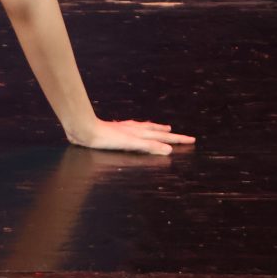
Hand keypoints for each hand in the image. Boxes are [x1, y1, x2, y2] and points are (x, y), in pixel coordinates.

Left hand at [66, 118, 195, 154]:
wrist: (84, 129)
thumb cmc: (106, 138)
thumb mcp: (130, 144)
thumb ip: (149, 146)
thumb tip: (169, 150)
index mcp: (140, 132)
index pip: (163, 137)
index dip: (177, 139)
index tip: (192, 140)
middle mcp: (135, 129)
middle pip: (157, 131)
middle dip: (171, 134)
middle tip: (184, 136)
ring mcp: (125, 128)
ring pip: (146, 128)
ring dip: (157, 129)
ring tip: (164, 128)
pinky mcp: (115, 129)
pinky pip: (134, 128)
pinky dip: (141, 128)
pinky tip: (135, 128)